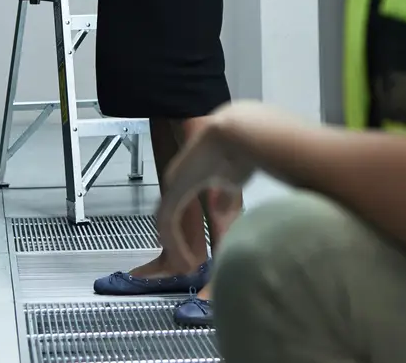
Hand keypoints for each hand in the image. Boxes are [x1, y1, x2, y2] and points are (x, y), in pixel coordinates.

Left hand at [157, 105, 257, 266]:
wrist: (236, 135)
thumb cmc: (239, 154)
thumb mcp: (233, 184)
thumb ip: (224, 202)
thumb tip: (221, 218)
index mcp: (189, 181)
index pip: (178, 215)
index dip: (182, 237)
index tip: (191, 258)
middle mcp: (176, 184)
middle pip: (167, 223)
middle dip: (171, 250)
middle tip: (180, 270)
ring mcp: (173, 185)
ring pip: (166, 227)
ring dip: (175, 250)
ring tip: (186, 269)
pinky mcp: (175, 189)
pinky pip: (169, 224)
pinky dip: (176, 244)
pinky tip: (186, 259)